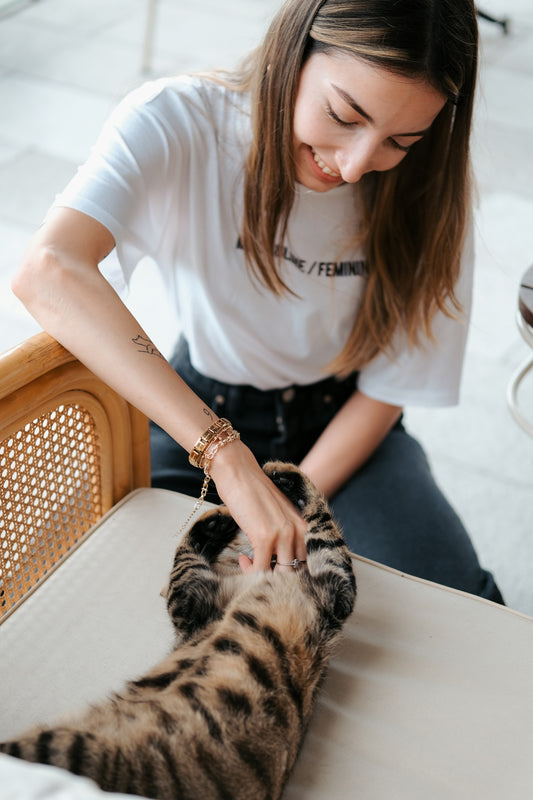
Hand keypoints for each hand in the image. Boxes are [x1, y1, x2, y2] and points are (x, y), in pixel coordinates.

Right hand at [208, 440, 307, 572]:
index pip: (307, 561)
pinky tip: (243, 559)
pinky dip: (250, 570)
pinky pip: (261, 569)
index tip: (275, 571)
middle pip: (296, 571)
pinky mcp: (265, 537)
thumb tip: (277, 559)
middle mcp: (298, 531)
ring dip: (264, 576)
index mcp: (303, 525)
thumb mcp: (276, 515)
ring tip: (251, 566)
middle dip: (278, 577)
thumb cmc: (252, 492)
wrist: (238, 472)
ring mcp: (283, 534)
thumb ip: (283, 534)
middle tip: (262, 572)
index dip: (291, 572)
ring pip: (280, 574)